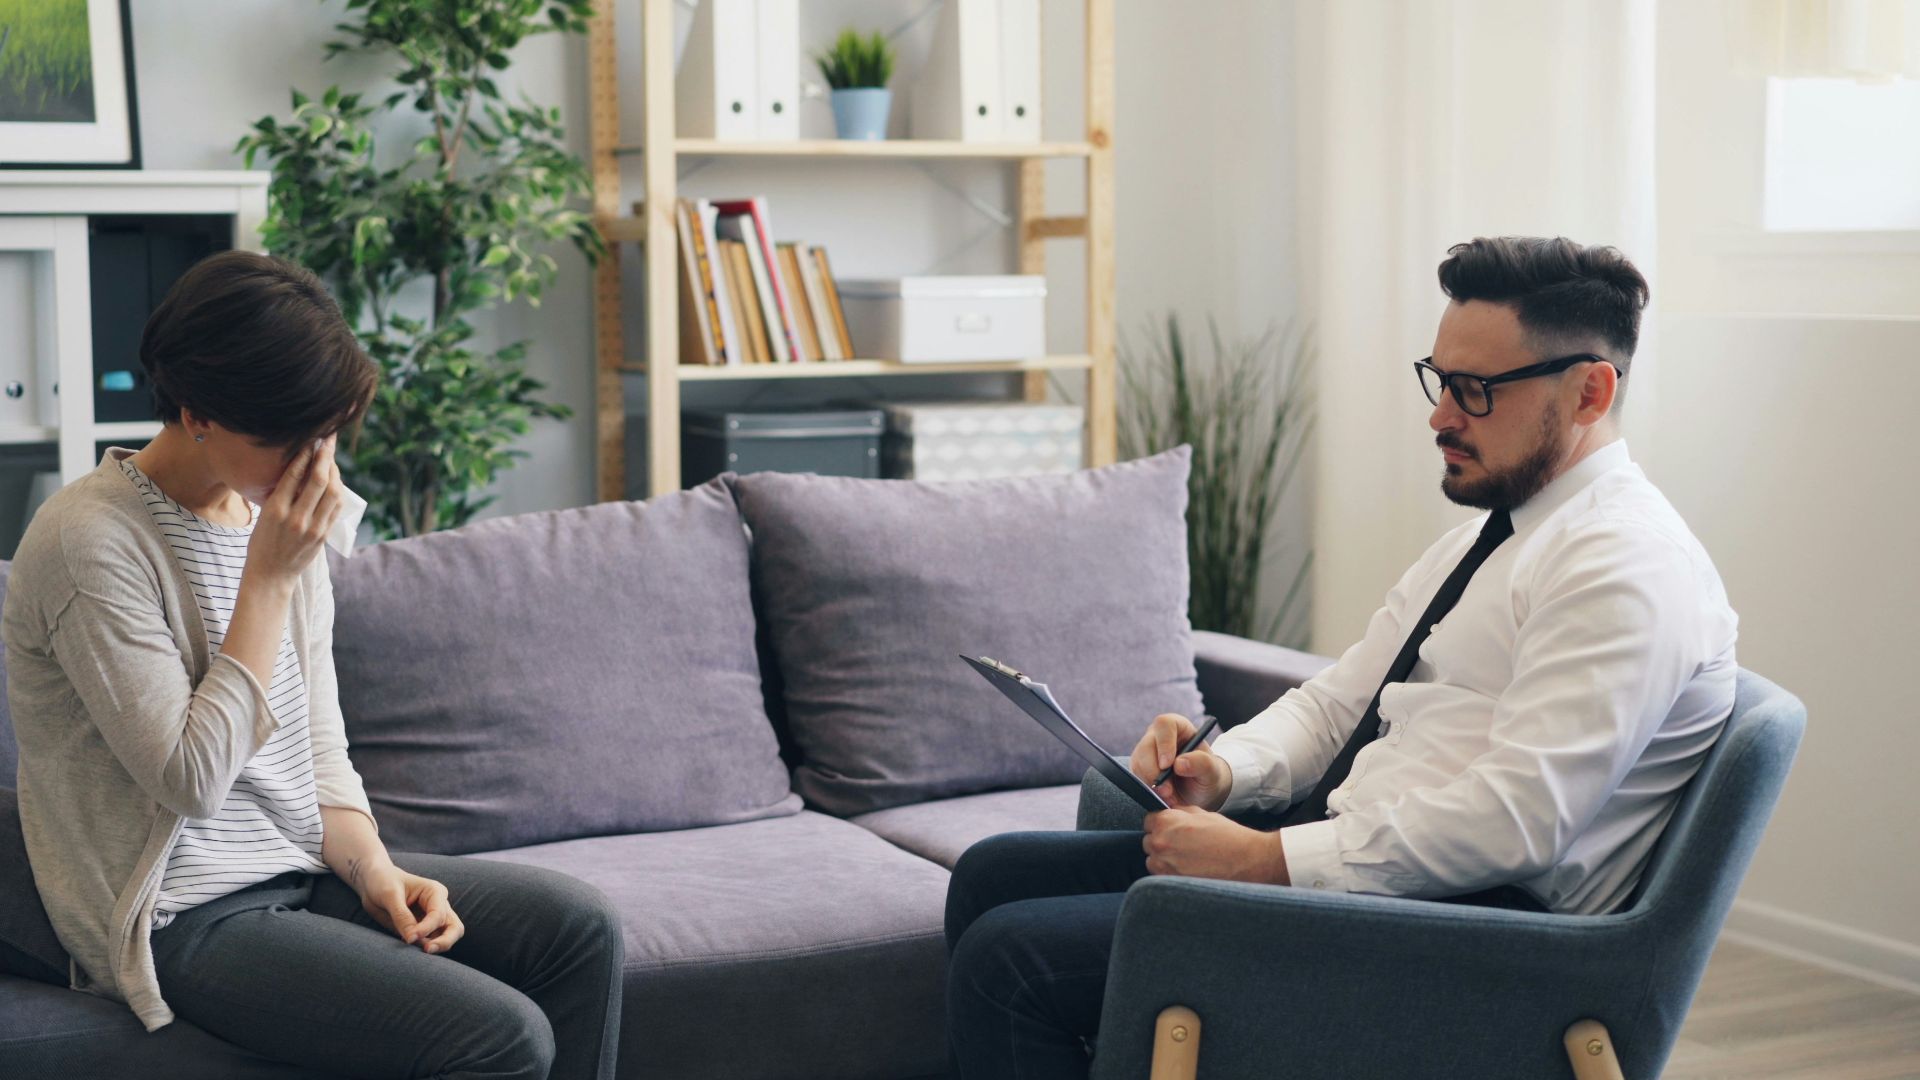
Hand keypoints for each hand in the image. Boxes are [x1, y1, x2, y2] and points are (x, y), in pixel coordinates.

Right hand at [247, 433, 342, 584]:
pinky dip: (338, 490)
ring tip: (331, 459)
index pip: (294, 474)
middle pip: (319, 480)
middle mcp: (296, 518)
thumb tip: (299, 467)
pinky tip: (335, 479)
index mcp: (275, 510)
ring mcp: (313, 528)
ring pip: (333, 492)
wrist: (270, 575)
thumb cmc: (262, 542)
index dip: (305, 454)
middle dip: (326, 456)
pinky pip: (336, 507)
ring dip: (335, 471)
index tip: (311, 439)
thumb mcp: (263, 516)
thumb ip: (281, 494)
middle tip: (328, 440)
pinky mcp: (323, 535)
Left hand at [353, 860, 465, 954]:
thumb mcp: (390, 895)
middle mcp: (439, 905)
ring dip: (437, 947)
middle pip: (455, 928)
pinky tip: (410, 950)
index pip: (438, 915)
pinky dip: (424, 948)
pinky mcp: (422, 930)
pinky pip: (429, 942)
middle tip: (428, 950)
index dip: (426, 929)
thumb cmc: (383, 882)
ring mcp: (432, 919)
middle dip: (445, 941)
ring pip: (447, 937)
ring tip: (419, 953)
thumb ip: (402, 916)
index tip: (409, 938)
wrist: (373, 882)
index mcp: (435, 892)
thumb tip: (412, 939)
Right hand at [1129, 713, 1230, 810]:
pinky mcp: (1139, 767)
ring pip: (1138, 763)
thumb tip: (1178, 764)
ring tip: (1170, 797)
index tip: (1167, 765)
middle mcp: (1158, 736)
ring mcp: (1146, 751)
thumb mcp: (1213, 770)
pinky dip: (1148, 790)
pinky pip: (1136, 777)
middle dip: (1154, 772)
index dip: (1164, 743)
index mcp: (1178, 727)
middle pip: (1146, 746)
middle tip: (1167, 791)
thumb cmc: (1207, 775)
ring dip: (1151, 784)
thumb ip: (1201, 763)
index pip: (1164, 724)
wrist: (1200, 791)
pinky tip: (1163, 797)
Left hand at [1142, 805, 1289, 884]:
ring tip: (1187, 859)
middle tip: (1183, 846)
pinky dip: (1170, 874)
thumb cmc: (1228, 836)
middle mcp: (1160, 842)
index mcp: (1166, 821)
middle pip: (1148, 841)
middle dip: (1162, 842)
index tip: (1172, 830)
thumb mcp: (1202, 814)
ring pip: (1153, 860)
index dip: (1162, 824)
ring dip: (1164, 859)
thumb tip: (1169, 814)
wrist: (1247, 860)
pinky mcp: (1170, 882)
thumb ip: (1180, 814)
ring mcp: (1164, 865)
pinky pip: (1161, 876)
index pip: (1149, 821)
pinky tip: (1189, 870)